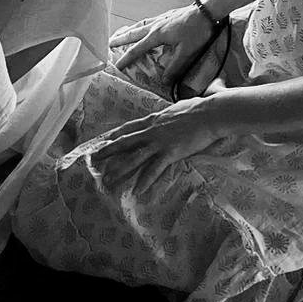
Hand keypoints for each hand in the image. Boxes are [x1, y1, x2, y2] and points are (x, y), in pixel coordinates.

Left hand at [90, 99, 228, 194]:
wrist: (209, 114)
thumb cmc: (197, 110)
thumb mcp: (176, 110)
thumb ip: (167, 116)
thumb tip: (166, 116)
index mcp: (153, 120)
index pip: (128, 128)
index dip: (113, 135)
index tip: (101, 140)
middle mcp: (152, 131)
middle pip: (124, 142)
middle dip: (107, 152)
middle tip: (93, 160)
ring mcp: (160, 142)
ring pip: (134, 158)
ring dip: (120, 170)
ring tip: (107, 181)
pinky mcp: (171, 153)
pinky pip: (155, 169)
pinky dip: (145, 181)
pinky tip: (137, 191)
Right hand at [113, 3, 219, 85]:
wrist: (208, 10)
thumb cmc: (198, 31)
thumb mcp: (187, 52)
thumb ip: (174, 67)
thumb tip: (163, 81)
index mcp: (157, 34)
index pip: (138, 48)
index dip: (126, 58)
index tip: (116, 65)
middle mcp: (156, 25)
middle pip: (134, 33)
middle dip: (120, 39)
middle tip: (108, 43)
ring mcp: (162, 19)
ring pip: (140, 25)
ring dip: (129, 31)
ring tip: (120, 34)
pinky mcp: (168, 16)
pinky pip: (148, 21)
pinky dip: (140, 25)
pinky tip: (143, 26)